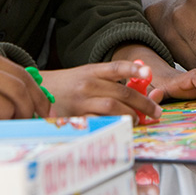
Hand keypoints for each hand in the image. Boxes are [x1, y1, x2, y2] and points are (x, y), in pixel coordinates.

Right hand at [40, 62, 163, 122]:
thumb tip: (141, 84)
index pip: (116, 67)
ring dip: (131, 115)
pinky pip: (101, 121)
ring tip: (138, 120)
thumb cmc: (68, 85)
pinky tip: (121, 126)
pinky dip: (114, 124)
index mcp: (91, 70)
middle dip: (143, 103)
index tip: (148, 72)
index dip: (134, 68)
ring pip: (113, 106)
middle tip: (156, 112)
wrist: (39, 93)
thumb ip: (109, 80)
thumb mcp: (86, 75)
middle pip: (122, 91)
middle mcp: (87, 84)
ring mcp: (81, 101)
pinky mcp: (77, 117)